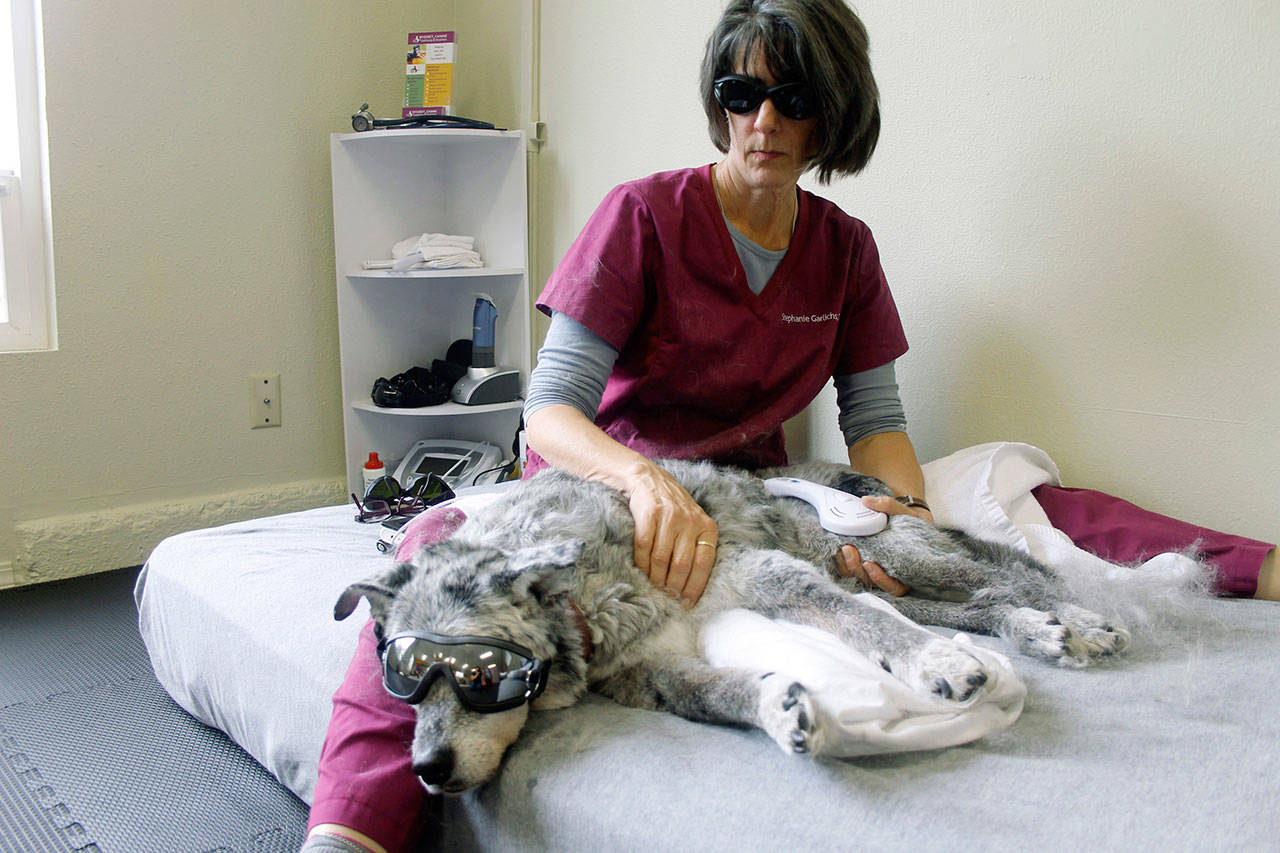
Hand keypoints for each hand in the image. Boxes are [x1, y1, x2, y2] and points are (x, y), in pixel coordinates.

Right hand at [626, 464, 718, 607]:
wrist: (647, 478)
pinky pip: (644, 547)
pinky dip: (642, 564)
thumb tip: (690, 587)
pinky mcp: (648, 514)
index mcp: (706, 526)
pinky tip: (642, 571)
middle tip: (668, 598)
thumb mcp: (692, 523)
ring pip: (662, 558)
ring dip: (656, 578)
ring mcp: (669, 516)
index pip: (704, 563)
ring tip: (654, 587)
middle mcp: (691, 521)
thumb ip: (695, 547)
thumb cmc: (672, 508)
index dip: (695, 587)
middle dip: (674, 586)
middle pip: (682, 564)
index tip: (687, 603)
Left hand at [833, 496, 932, 595]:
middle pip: (870, 582)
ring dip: (847, 565)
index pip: (895, 586)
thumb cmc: (908, 523)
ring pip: (858, 577)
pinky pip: (850, 570)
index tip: (869, 564)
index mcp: (905, 570)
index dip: (880, 579)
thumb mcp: (904, 513)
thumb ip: (888, 506)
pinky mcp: (862, 564)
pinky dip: (841, 563)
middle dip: (856, 568)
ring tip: (841, 548)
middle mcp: (889, 574)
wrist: (904, 522)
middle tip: (848, 549)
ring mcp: (874, 570)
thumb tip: (867, 501)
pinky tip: (836, 550)